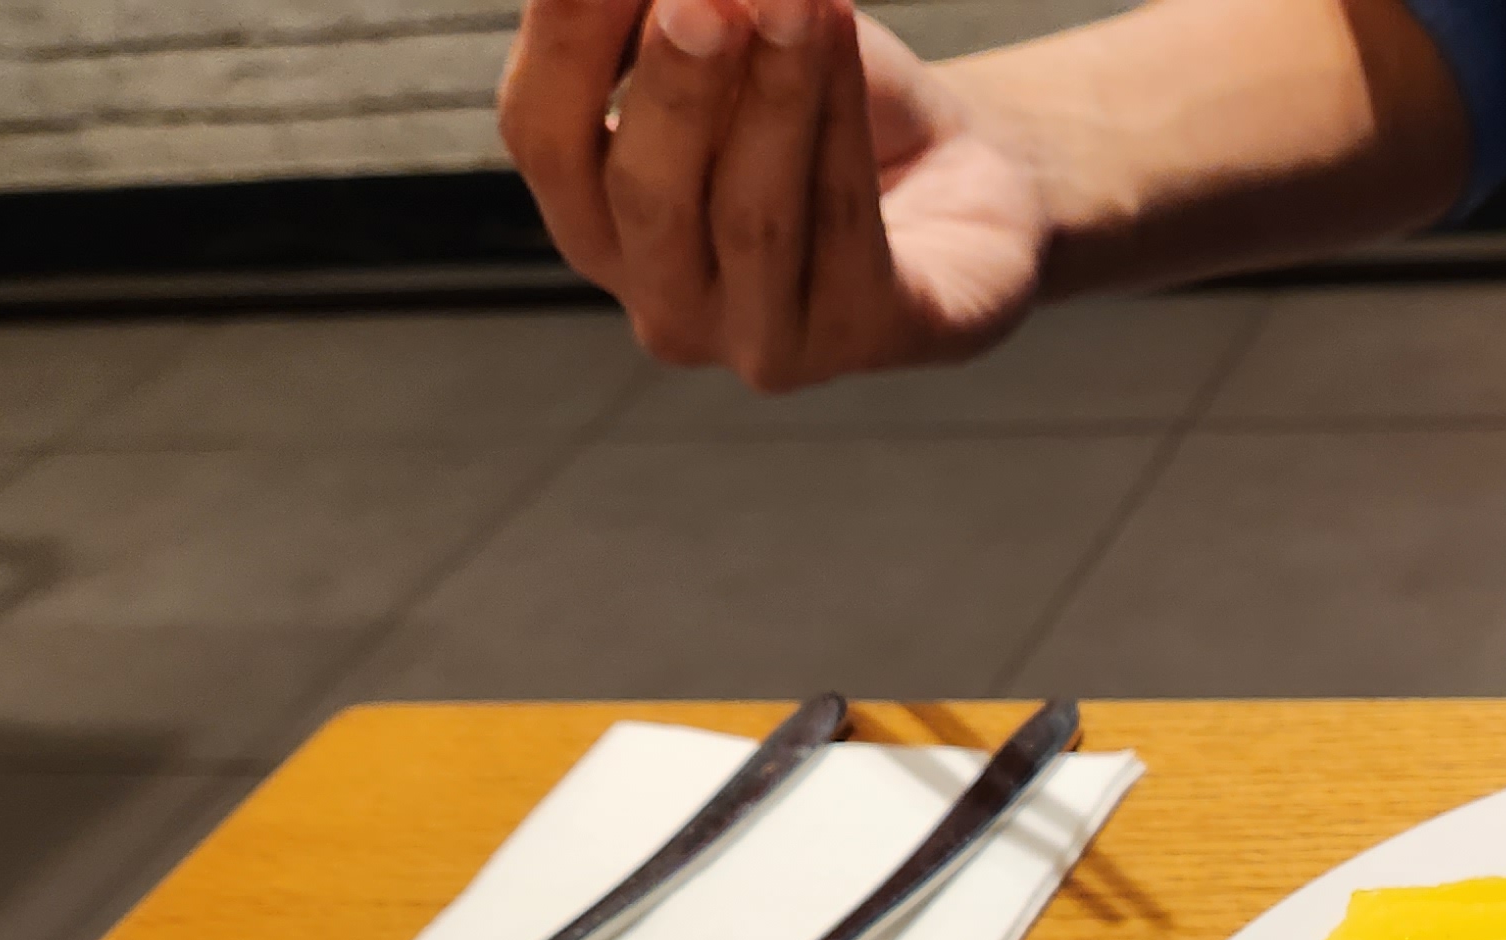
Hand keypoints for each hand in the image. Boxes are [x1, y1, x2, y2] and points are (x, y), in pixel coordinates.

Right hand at [497, 0, 1043, 389]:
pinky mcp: (864, 339)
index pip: (541, 134)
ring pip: (751, 215)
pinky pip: (844, 225)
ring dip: (773, 95)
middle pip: (642, 193)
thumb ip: (668, 3)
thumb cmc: (819, 99)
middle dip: (672, 86)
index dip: (563, 38)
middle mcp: (663, 302)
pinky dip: (841, 119)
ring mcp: (761, 338)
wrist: (964, 182)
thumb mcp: (727, 31)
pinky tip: (842, 31)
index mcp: (596, 221)